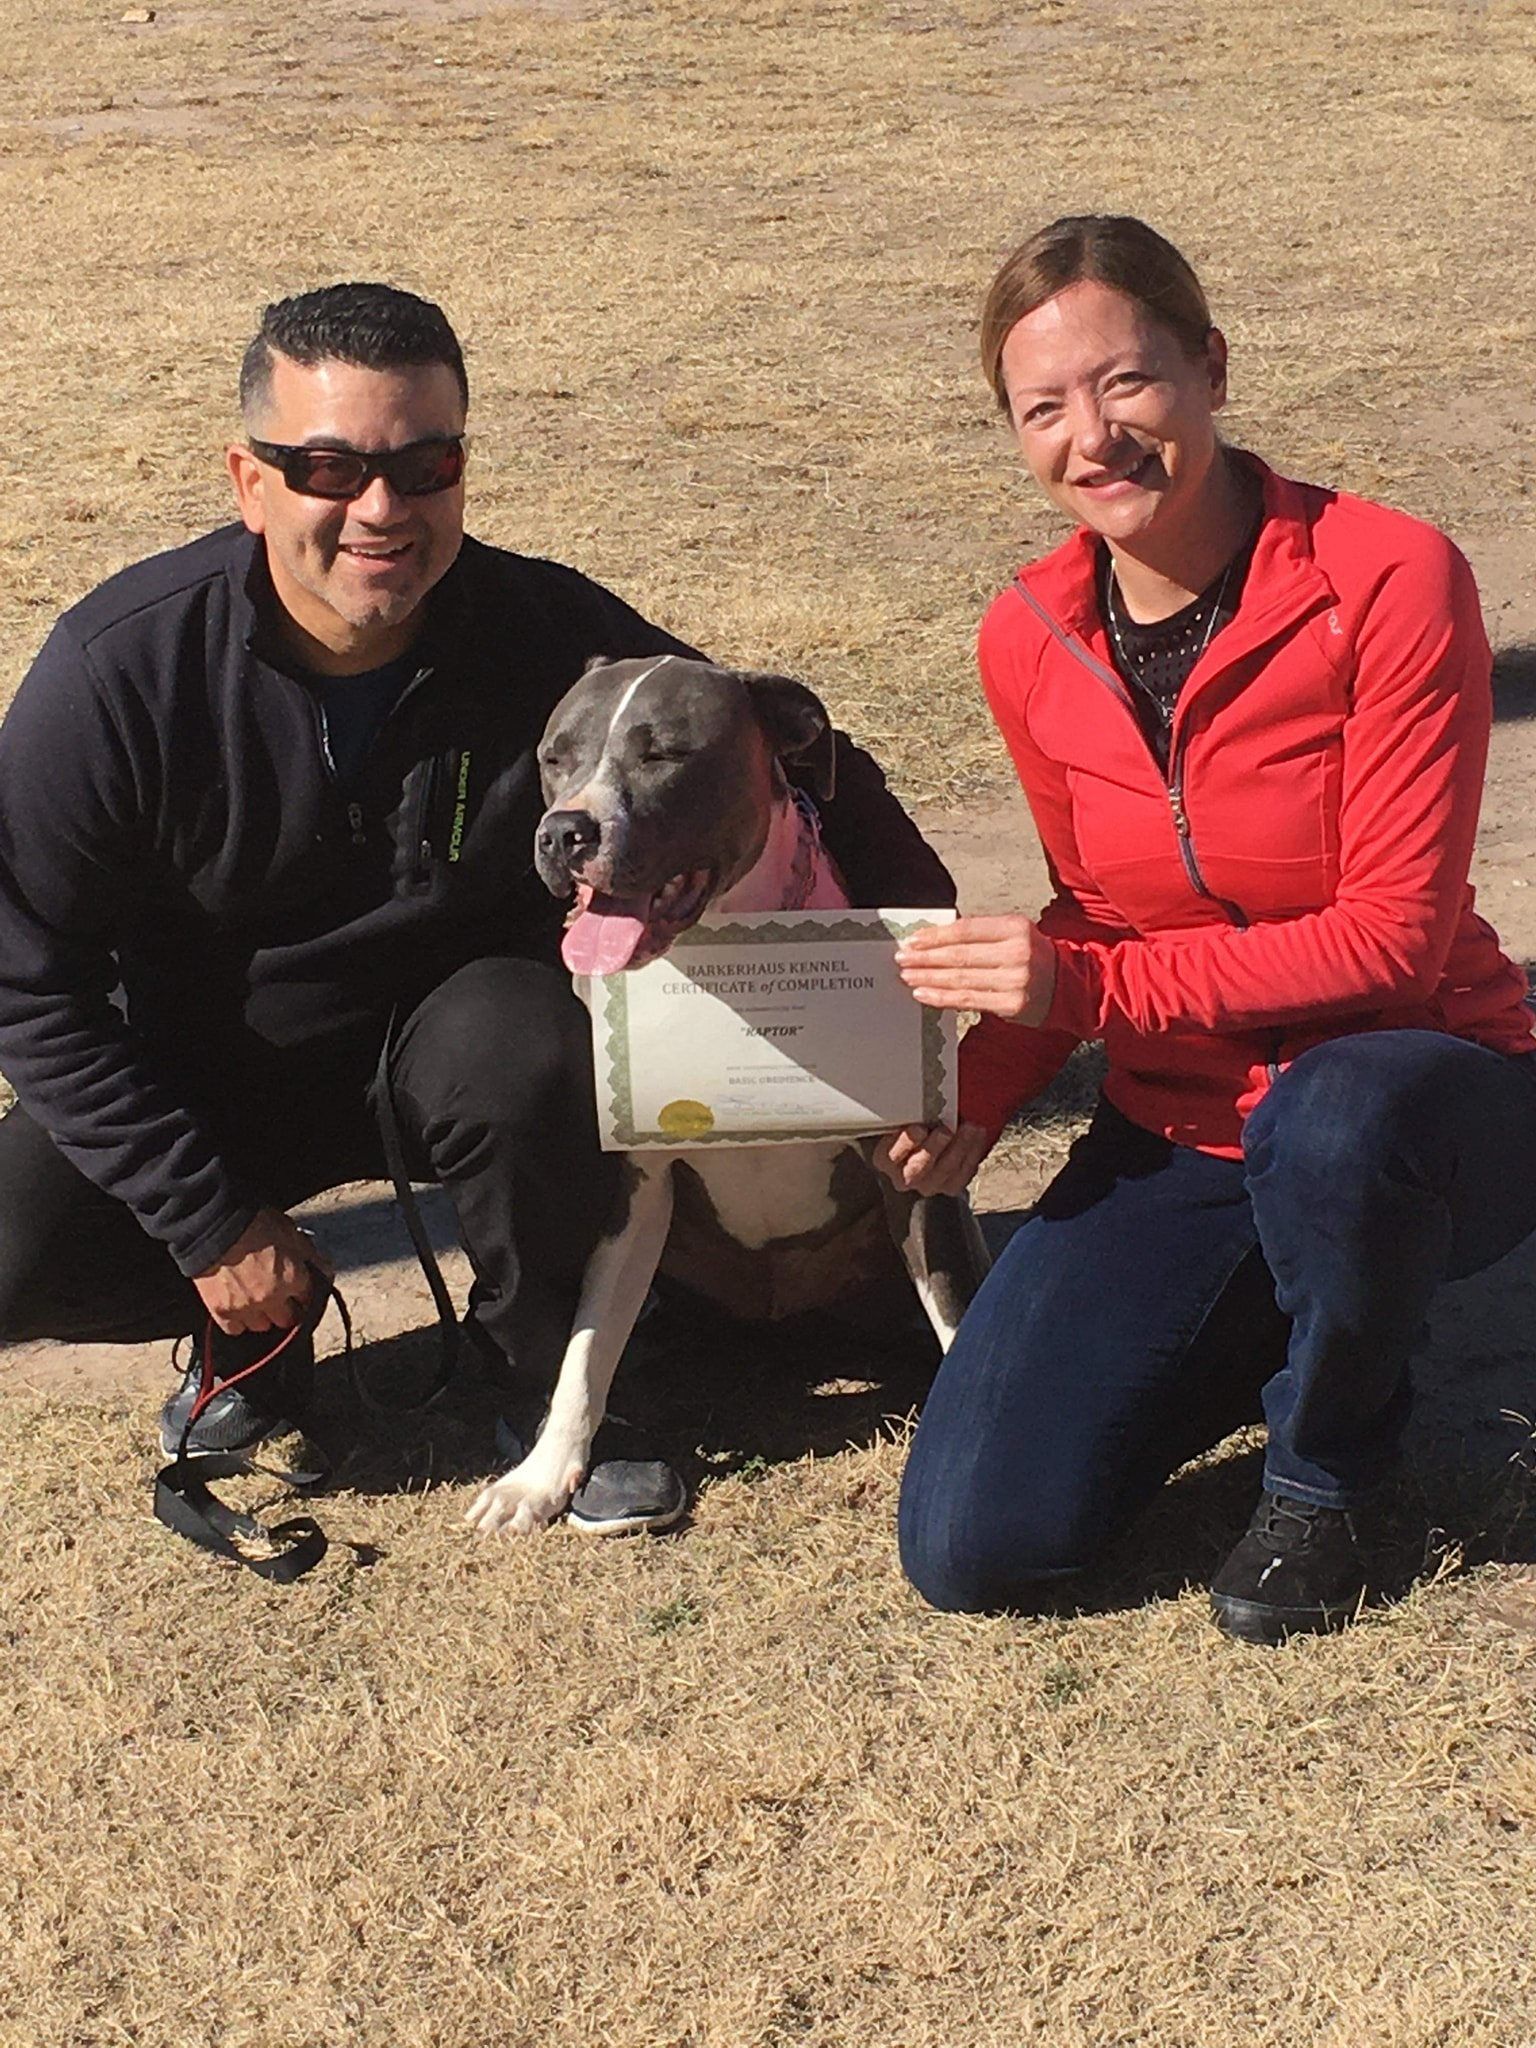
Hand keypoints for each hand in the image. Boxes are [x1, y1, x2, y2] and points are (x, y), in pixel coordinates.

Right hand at [192, 1207, 333, 1335]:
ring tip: (258, 1304)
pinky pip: (235, 1329)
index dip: (304, 1294)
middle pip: (288, 1319)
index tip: (301, 1293)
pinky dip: (238, 1322)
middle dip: (287, 1310)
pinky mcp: (222, 1312)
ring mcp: (247, 1307)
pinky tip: (238, 1310)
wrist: (213, 1226)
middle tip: (281, 1300)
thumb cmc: (253, 1222)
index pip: (308, 1298)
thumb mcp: (290, 1231)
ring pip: (262, 1326)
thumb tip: (323, 1270)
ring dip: (263, 1317)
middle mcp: (274, 1298)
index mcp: (294, 1278)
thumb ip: (309, 1254)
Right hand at [874, 1120, 992, 1196]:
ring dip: (959, 1148)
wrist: (929, 1145)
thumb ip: (905, 1113)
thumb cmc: (913, 1126)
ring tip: (970, 1128)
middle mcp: (904, 1178)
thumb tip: (913, 1091)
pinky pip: (963, 1173)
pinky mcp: (950, 1187)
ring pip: (944, 1172)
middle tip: (945, 1131)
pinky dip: (973, 1153)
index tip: (918, 1128)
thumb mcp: (902, 1119)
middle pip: (917, 1169)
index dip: (904, 1143)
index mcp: (886, 1159)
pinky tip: (978, 1135)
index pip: (890, 1155)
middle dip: (933, 1149)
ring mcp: (929, 1185)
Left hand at [895, 914, 1056, 1025]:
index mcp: (1015, 927)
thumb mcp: (1013, 934)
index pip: (966, 929)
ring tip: (907, 975)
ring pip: (961, 978)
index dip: (936, 935)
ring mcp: (1015, 980)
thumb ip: (980, 934)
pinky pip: (967, 1000)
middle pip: (960, 954)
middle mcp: (1017, 952)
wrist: (1068, 986)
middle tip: (902, 958)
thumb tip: (934, 939)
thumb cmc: (1033, 956)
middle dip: (926, 957)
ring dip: (928, 977)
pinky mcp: (1011, 1004)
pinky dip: (941, 997)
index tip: (913, 940)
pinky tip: (923, 993)